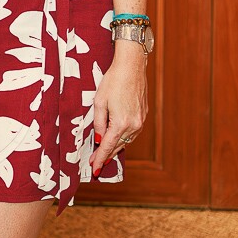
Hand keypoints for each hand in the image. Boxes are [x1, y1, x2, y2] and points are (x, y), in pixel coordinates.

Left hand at [89, 46, 146, 175]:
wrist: (131, 68)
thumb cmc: (112, 82)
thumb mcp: (99, 102)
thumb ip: (99, 123)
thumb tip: (100, 139)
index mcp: (121, 123)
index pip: (108, 146)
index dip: (100, 158)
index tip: (94, 169)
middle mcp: (133, 126)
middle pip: (118, 146)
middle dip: (107, 156)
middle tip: (96, 165)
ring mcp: (140, 122)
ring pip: (126, 141)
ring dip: (116, 148)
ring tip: (104, 155)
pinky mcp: (143, 116)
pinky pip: (132, 133)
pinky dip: (123, 139)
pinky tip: (117, 140)